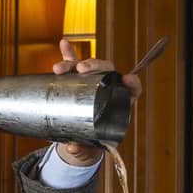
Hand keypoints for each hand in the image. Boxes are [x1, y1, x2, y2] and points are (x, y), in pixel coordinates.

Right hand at [49, 38, 142, 166]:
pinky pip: (72, 64)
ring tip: (61, 68)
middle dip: (95, 66)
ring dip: (74, 63)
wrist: (79, 141)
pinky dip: (68, 54)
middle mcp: (105, 89)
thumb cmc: (92, 144)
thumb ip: (84, 149)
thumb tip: (74, 147)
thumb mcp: (90, 149)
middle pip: (106, 71)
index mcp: (119, 104)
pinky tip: (64, 43)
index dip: (132, 83)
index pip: (131, 89)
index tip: (127, 80)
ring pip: (86, 67)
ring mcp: (89, 83)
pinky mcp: (75, 81)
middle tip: (82, 69)